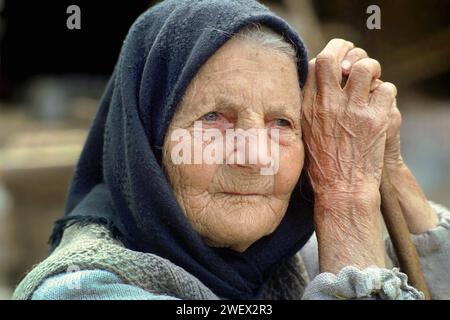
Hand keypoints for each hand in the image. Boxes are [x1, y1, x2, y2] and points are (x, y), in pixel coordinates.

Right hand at [301, 39, 396, 272]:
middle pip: (335, 57)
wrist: (341, 189)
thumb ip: (308, 107)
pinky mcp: (375, 119)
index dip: (331, 56)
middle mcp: (327, 103)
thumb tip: (318, 85)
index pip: (316, 64)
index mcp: (307, 106)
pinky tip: (381, 107)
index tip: (339, 63)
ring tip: (372, 82)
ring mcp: (351, 110)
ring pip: (366, 67)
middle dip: (349, 52)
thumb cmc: (322, 165)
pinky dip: (386, 95)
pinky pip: (386, 89)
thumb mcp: (304, 133)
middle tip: (356, 63)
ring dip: (372, 70)